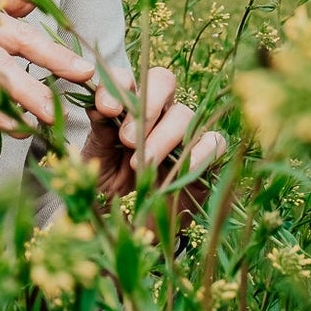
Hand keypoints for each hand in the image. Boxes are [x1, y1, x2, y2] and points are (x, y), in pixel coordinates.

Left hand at [82, 65, 227, 204]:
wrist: (130, 231)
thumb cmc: (109, 194)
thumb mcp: (96, 164)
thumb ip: (99, 134)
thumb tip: (99, 105)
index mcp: (126, 109)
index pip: (127, 79)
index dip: (118, 85)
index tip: (106, 108)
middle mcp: (157, 115)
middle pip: (163, 81)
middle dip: (146, 104)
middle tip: (128, 138)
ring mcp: (183, 134)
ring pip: (185, 113)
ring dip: (162, 136)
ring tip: (140, 164)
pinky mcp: (207, 158)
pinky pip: (214, 142)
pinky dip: (197, 153)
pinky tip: (175, 173)